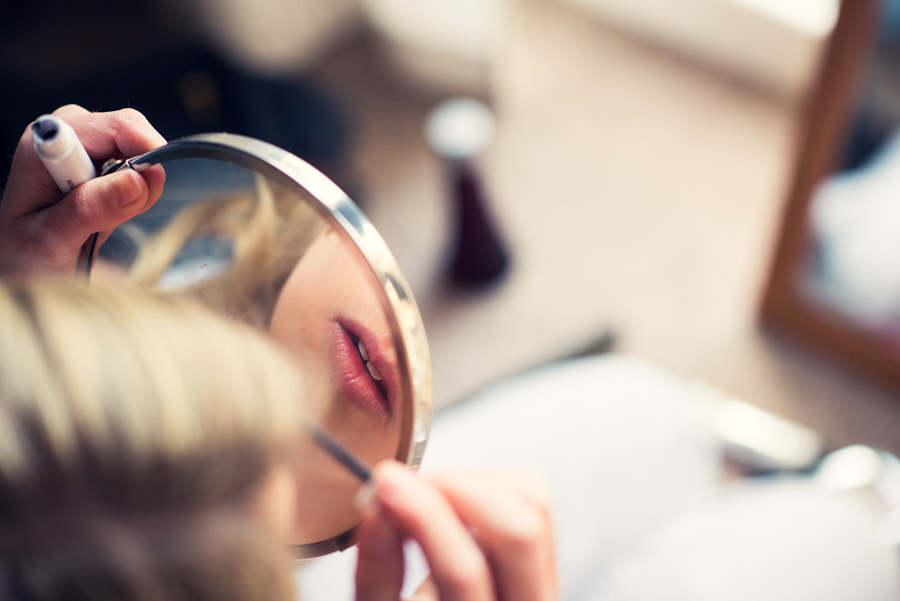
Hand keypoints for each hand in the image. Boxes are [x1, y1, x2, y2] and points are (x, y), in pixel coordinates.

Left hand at [0, 105, 165, 276]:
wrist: (19, 267)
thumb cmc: (23, 255)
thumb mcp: (50, 239)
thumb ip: (89, 209)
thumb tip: (136, 180)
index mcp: (45, 146)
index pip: (114, 127)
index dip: (142, 151)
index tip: (146, 189)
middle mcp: (65, 138)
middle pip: (132, 133)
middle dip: (140, 176)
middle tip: (119, 215)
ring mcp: (84, 149)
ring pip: (140, 152)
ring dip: (136, 192)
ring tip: (102, 222)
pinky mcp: (98, 164)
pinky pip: (138, 170)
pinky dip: (136, 196)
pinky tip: (108, 216)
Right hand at [355, 462, 557, 600]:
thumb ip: (378, 570)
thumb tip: (378, 501)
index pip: (464, 572)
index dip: (425, 518)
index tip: (386, 484)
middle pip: (520, 531)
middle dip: (459, 490)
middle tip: (408, 482)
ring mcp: (544, 581)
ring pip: (534, 502)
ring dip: (475, 482)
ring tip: (428, 493)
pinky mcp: (544, 555)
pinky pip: (533, 496)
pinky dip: (489, 482)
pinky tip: (454, 498)